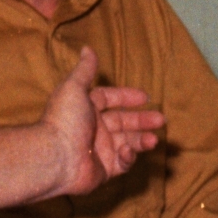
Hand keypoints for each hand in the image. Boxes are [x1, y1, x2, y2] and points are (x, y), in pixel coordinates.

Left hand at [42, 45, 162, 194]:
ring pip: (128, 142)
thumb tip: (87, 48)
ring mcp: (100, 150)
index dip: (127, 97)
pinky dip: (128, 156)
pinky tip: (128, 152)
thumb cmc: (65, 120)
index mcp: (87, 109)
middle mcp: (94, 129)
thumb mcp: (74, 88)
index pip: (110, 100)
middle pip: (124, 122)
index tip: (146, 97)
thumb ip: (85, 70)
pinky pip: (122, 162)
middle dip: (143, 120)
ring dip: (142, 139)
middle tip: (161, 120)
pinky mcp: (104, 170)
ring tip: (154, 139)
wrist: (55, 158)